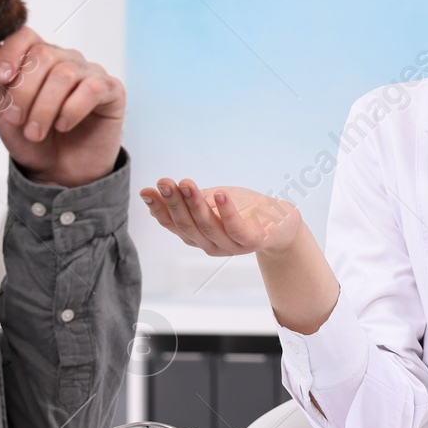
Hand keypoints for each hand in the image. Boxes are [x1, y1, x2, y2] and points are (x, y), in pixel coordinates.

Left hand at [0, 30, 123, 187]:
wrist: (58, 172)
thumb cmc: (31, 139)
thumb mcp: (2, 111)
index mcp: (38, 58)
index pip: (26, 35)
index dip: (11, 53)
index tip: (1, 78)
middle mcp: (66, 59)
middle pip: (44, 55)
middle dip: (24, 91)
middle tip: (17, 120)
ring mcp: (90, 73)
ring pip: (65, 74)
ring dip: (45, 107)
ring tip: (36, 132)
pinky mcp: (111, 91)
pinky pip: (93, 88)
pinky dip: (72, 109)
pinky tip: (63, 125)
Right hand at [140, 180, 302, 256]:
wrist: (280, 222)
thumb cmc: (243, 209)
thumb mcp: (211, 201)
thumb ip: (189, 200)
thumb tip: (155, 193)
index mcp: (197, 235)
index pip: (172, 224)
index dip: (158, 209)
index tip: (147, 191)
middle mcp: (209, 244)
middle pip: (187, 224)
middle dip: (174, 203)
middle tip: (164, 182)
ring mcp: (230, 245)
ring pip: (207, 226)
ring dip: (195, 204)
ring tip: (186, 184)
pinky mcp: (251, 241)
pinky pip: (236, 228)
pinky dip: (227, 212)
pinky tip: (219, 194)